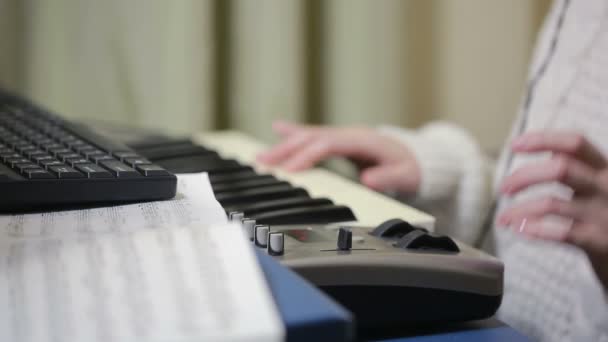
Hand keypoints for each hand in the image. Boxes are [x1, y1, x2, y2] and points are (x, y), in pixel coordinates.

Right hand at [256, 121, 421, 193]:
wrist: (417, 157)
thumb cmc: (412, 166)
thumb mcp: (407, 175)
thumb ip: (388, 177)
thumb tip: (368, 179)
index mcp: (361, 140)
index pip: (327, 145)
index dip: (306, 156)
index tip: (289, 170)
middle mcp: (348, 134)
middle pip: (311, 138)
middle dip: (286, 150)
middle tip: (263, 164)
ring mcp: (342, 136)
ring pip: (307, 136)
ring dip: (284, 145)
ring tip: (260, 156)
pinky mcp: (339, 141)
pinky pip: (312, 136)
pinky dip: (294, 134)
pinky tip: (277, 128)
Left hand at [497, 131, 607, 287]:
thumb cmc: (604, 216)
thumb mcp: (596, 185)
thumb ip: (572, 167)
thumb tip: (534, 147)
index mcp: (604, 168)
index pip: (574, 144)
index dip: (542, 140)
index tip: (514, 145)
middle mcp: (607, 187)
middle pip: (560, 169)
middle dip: (524, 176)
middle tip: (503, 188)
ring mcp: (604, 214)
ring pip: (552, 203)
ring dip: (519, 209)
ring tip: (503, 218)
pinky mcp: (600, 241)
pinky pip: (561, 232)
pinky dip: (534, 229)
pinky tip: (519, 229)